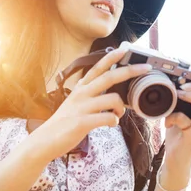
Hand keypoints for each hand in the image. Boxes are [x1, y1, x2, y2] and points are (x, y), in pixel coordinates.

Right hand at [31, 47, 151, 160]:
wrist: (45, 141)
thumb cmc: (65, 122)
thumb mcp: (76, 102)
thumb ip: (91, 94)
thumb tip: (111, 92)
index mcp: (81, 88)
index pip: (98, 67)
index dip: (112, 57)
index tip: (125, 49)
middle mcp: (82, 93)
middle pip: (109, 77)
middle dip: (129, 70)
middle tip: (145, 68)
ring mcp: (82, 107)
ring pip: (112, 99)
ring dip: (121, 107)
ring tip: (118, 114)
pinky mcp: (82, 122)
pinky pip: (107, 117)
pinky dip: (114, 120)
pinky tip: (111, 123)